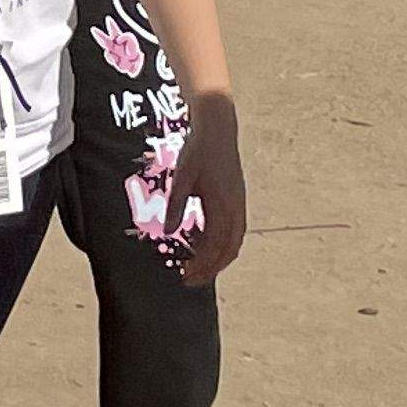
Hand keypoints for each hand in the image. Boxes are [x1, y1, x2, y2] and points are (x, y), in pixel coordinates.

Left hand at [166, 99, 248, 282]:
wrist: (218, 126)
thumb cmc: (197, 150)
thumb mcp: (182, 177)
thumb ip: (175, 205)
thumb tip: (167, 232)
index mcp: (222, 205)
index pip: (214, 247)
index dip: (202, 266)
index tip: (186, 277)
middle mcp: (235, 208)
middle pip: (228, 250)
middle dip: (211, 268)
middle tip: (191, 280)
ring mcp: (240, 203)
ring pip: (235, 242)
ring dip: (219, 259)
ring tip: (201, 269)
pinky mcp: (238, 198)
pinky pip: (235, 230)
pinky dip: (224, 244)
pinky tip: (208, 246)